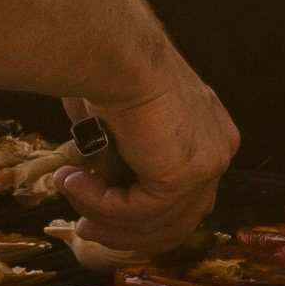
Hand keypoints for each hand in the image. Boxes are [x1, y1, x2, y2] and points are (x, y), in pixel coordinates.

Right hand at [62, 68, 236, 252]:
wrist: (114, 54)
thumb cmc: (111, 74)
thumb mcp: (120, 129)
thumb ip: (120, 163)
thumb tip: (103, 189)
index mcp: (208, 134)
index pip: (185, 198)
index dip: (141, 220)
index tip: (98, 218)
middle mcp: (217, 149)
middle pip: (176, 219)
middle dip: (124, 231)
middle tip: (84, 228)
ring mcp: (208, 164)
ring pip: (153, 221)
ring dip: (102, 213)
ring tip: (67, 188)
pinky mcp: (186, 175)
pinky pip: (139, 211)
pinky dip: (101, 204)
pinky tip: (74, 182)